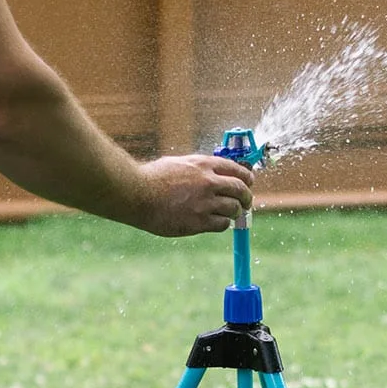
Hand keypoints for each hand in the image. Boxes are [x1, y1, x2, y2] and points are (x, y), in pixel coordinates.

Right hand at [137, 154, 254, 237]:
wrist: (137, 194)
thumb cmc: (152, 178)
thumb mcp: (178, 163)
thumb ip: (198, 168)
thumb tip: (212, 172)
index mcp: (204, 165)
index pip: (236, 170)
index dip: (246, 178)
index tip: (249, 183)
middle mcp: (208, 182)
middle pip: (240, 190)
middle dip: (246, 197)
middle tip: (246, 203)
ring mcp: (204, 203)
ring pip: (233, 209)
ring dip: (234, 212)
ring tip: (230, 214)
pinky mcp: (198, 222)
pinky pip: (222, 224)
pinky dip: (222, 223)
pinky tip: (216, 222)